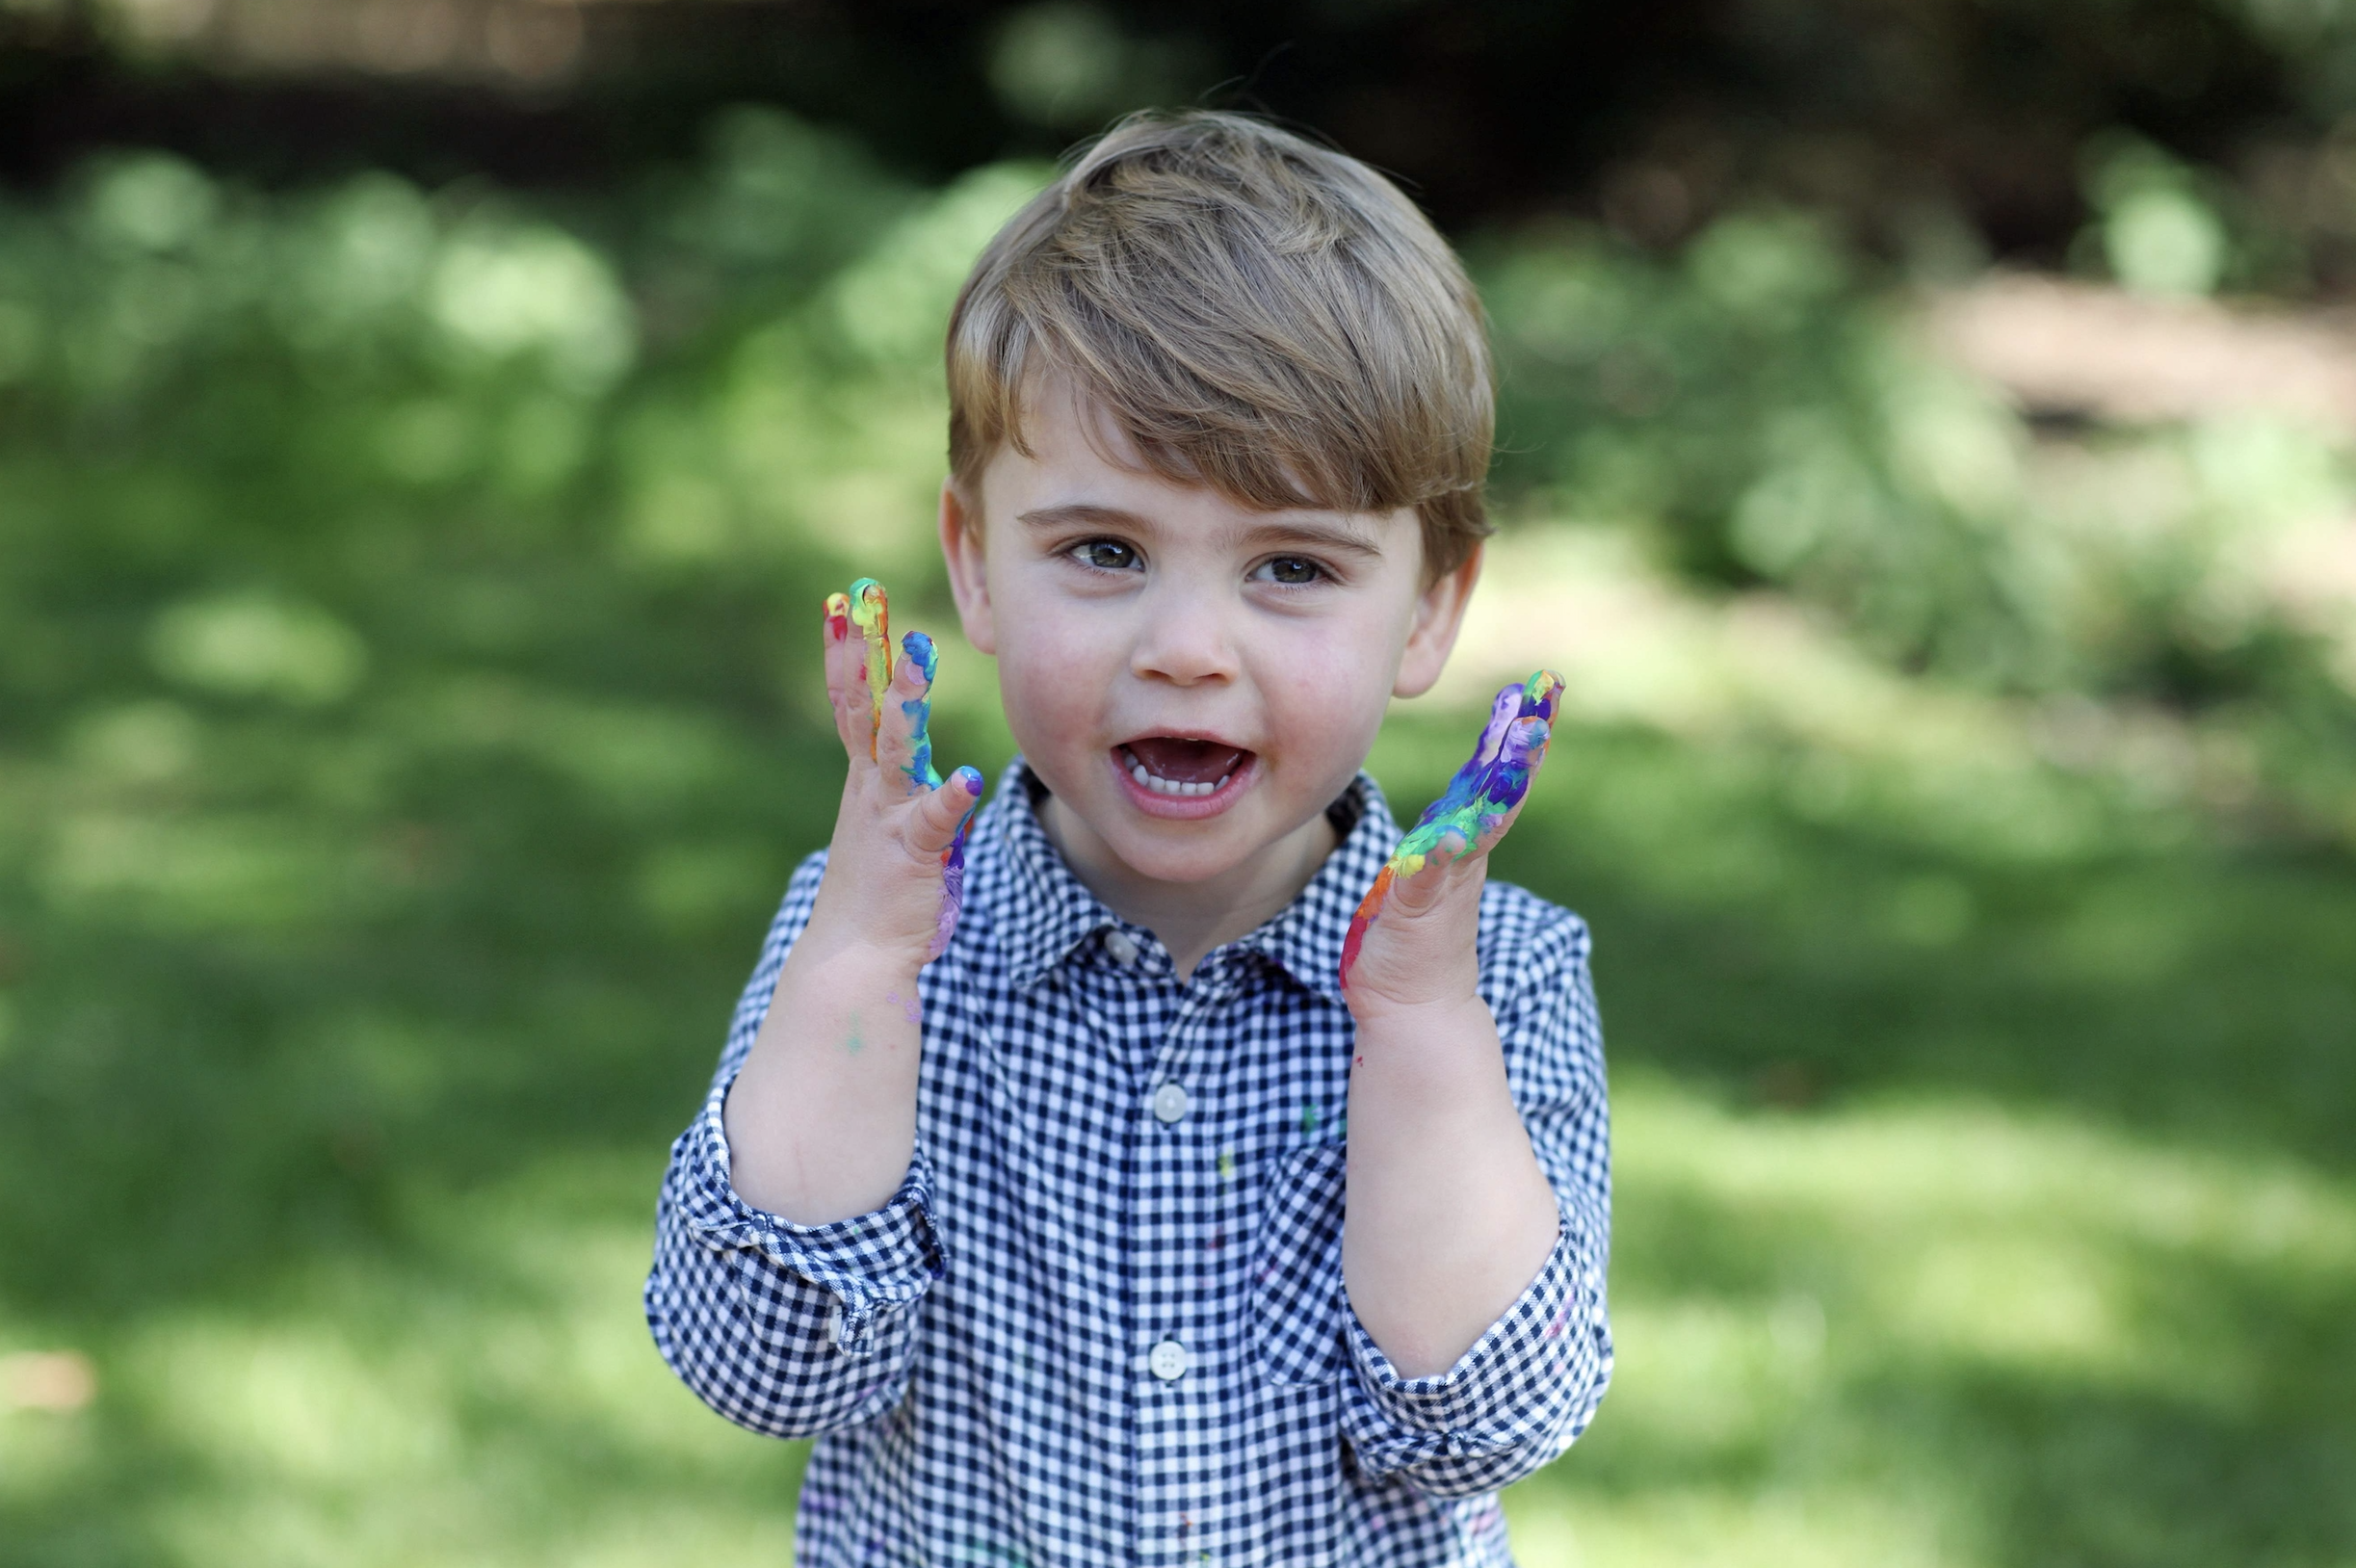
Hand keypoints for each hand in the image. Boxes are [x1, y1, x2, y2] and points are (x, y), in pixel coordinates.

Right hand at [810, 578, 982, 969]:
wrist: (854, 960)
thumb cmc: (878, 898)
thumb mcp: (889, 834)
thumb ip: (909, 799)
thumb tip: (940, 776)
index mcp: (865, 783)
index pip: (852, 705)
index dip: (847, 654)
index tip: (840, 605)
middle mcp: (871, 790)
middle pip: (862, 707)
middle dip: (862, 650)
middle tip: (859, 597)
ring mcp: (888, 817)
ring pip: (896, 748)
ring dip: (906, 700)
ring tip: (919, 654)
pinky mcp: (913, 852)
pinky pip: (934, 821)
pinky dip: (949, 800)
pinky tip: (969, 781)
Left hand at [1337, 671, 1561, 1011]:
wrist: (1414, 1005)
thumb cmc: (1412, 930)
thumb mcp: (1426, 864)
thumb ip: (1444, 829)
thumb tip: (1457, 791)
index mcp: (1464, 832)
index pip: (1495, 772)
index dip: (1517, 729)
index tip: (1542, 684)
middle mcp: (1465, 850)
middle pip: (1502, 787)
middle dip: (1524, 742)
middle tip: (1547, 696)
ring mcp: (1446, 877)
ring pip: (1478, 821)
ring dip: (1500, 784)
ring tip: (1519, 744)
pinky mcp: (1418, 907)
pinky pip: (1428, 872)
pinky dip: (1439, 852)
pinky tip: (1451, 832)